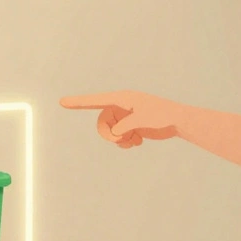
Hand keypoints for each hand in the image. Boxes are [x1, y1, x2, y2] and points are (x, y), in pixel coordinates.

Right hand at [59, 91, 180, 147]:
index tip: (62, 102)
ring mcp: (125, 116)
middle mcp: (121, 106)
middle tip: (120, 140)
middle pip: (101, 122)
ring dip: (119, 140)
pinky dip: (125, 142)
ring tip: (134, 141)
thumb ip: (125, 125)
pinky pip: (118, 137)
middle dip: (108, 135)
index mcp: (122, 98)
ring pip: (110, 132)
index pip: (95, 100)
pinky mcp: (130, 125)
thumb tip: (115, 132)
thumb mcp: (143, 120)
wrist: (177, 121)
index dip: (78, 102)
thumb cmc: (162, 116)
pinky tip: (139, 141)